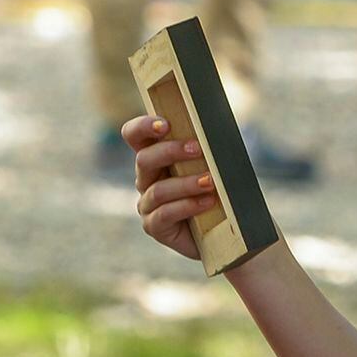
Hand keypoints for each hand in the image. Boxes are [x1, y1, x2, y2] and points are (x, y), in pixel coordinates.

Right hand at [126, 113, 213, 261]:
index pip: (135, 136)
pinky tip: (207, 202)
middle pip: (144, 159)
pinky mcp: (154, 226)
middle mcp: (146, 180)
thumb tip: (218, 131)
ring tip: (210, 182)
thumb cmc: (217, 193)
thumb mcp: (213, 167)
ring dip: (186, 183)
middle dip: (171, 151)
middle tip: (197, 149)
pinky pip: (165, 214)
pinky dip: (187, 206)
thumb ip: (207, 150)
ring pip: (158, 190)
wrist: (222, 232)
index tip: (165, 124)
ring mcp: (147, 204)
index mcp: (156, 159)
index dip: (143, 127)